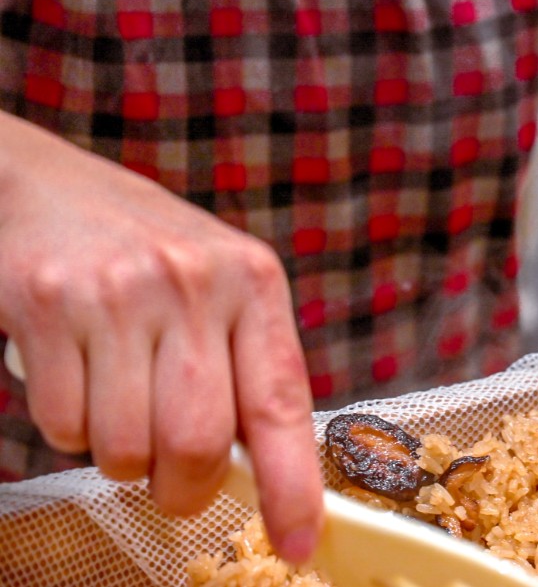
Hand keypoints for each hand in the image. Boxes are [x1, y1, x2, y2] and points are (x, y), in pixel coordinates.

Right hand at [0, 114, 322, 561]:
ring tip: (118, 405)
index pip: (282, 403)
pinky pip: (62, 424)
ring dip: (120, 456)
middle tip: (172, 481)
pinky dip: (68, 426)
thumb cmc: (148, 254)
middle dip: (183, 486)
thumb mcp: (220, 288)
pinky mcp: (48, 304)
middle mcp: (194, 282)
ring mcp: (119, 292)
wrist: (45, 186)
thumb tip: (264, 474)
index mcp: (253, 281)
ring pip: (125, 446)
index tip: (299, 544)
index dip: (292, 485)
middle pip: (199, 443)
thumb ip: (244, 368)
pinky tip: (74, 375)